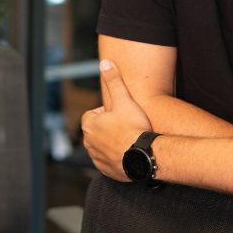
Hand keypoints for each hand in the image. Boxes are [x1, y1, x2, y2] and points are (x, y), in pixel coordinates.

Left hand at [81, 59, 152, 181]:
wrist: (143, 156)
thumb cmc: (133, 127)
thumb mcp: (124, 100)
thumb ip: (114, 81)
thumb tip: (105, 62)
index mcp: (90, 125)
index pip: (90, 115)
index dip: (104, 113)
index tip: (118, 113)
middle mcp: (89, 143)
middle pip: (96, 131)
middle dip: (107, 128)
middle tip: (126, 125)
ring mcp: (96, 158)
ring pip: (101, 146)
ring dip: (111, 142)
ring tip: (129, 139)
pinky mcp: (105, 170)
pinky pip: (108, 161)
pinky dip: (116, 157)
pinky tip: (129, 152)